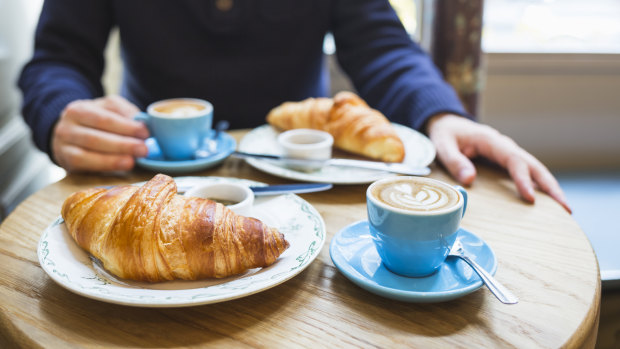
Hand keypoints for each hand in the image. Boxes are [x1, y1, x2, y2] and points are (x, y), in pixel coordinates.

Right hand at [52, 95, 149, 171]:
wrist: (70, 135)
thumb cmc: (96, 122)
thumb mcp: (109, 110)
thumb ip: (125, 113)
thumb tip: (145, 124)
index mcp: (80, 109)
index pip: (104, 118)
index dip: (126, 126)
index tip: (145, 133)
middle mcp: (67, 125)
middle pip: (96, 136)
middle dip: (123, 144)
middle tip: (143, 150)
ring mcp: (63, 143)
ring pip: (90, 150)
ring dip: (114, 157)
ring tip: (133, 161)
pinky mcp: (66, 160)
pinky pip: (84, 163)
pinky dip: (105, 164)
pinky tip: (121, 165)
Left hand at [426, 113, 570, 212]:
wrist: (447, 123)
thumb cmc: (445, 134)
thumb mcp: (442, 145)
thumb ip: (454, 161)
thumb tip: (470, 179)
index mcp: (491, 141)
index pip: (514, 160)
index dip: (523, 179)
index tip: (531, 197)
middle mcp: (505, 146)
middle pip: (533, 165)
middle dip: (550, 186)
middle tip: (566, 208)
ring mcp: (508, 153)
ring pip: (535, 169)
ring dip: (550, 187)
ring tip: (565, 209)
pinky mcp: (507, 161)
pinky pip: (527, 172)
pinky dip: (540, 185)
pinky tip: (548, 202)